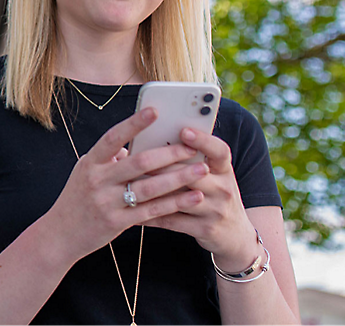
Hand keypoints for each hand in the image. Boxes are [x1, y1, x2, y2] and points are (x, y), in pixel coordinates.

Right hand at [44, 108, 209, 262]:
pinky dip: (175, 203)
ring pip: (149, 187)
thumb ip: (110, 158)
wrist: (60, 234)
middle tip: (192, 147)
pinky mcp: (117, 223)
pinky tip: (193, 197)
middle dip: (169, 153)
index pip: (113, 137)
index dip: (134, 123)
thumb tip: (136, 144)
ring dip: (178, 178)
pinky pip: (151, 211)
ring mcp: (107, 202)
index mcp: (90, 162)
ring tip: (201, 170)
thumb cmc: (77, 198)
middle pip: (138, 162)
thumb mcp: (86, 172)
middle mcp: (97, 180)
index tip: (155, 111)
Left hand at [143, 128, 258, 270]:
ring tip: (130, 183)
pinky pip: (172, 221)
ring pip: (179, 198)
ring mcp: (216, 211)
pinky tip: (132, 208)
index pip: (219, 151)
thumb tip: (157, 139)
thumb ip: (192, 159)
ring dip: (153, 191)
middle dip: (163, 165)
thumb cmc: (215, 195)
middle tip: (137, 157)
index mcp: (224, 169)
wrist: (235, 235)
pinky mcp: (204, 230)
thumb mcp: (214, 175)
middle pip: (192, 173)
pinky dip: (150, 215)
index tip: (184, 131)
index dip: (203, 140)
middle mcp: (224, 189)